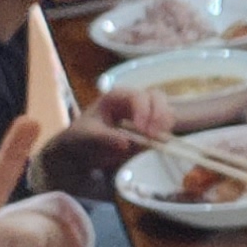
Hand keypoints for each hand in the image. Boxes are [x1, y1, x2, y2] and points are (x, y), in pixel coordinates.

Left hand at [38, 97, 159, 191]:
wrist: (81, 150)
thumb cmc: (82, 137)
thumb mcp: (88, 136)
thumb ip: (105, 137)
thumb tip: (125, 143)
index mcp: (116, 97)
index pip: (137, 97)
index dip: (144, 111)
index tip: (143, 130)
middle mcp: (133, 101)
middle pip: (156, 97)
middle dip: (159, 114)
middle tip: (154, 135)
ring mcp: (143, 113)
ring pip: (165, 108)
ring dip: (165, 123)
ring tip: (159, 139)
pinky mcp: (149, 127)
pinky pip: (164, 124)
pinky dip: (166, 132)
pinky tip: (160, 142)